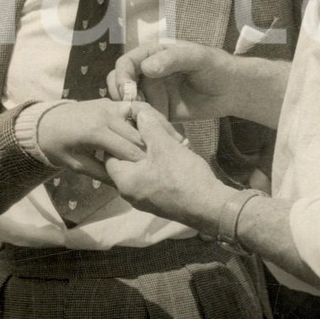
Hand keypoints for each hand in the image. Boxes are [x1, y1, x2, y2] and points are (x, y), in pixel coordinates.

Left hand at [38, 99, 160, 182]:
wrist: (45, 122)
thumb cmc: (59, 147)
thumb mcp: (78, 165)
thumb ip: (103, 174)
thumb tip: (126, 185)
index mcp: (96, 132)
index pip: (129, 150)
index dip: (142, 164)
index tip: (153, 174)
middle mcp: (106, 115)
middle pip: (137, 135)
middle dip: (149, 151)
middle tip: (159, 165)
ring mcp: (109, 105)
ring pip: (139, 120)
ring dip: (148, 135)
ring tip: (157, 150)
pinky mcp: (110, 101)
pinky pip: (132, 111)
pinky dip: (141, 122)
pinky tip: (149, 135)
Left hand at [104, 109, 225, 232]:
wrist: (210, 207)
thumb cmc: (183, 176)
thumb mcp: (165, 146)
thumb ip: (149, 126)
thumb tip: (137, 111)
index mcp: (124, 181)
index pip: (109, 153)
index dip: (119, 135)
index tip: (132, 123)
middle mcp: (129, 193)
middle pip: (125, 160)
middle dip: (137, 143)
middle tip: (150, 130)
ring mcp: (144, 199)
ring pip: (139, 168)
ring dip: (150, 153)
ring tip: (165, 139)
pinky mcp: (158, 201)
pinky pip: (150, 178)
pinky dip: (156, 164)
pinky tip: (170, 154)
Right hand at [107, 41, 237, 120]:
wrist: (232, 90)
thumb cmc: (216, 66)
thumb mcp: (197, 57)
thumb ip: (173, 59)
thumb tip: (147, 68)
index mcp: (151, 54)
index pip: (126, 63)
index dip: (121, 77)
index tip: (126, 92)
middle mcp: (146, 73)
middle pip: (119, 83)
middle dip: (120, 97)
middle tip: (130, 110)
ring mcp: (152, 93)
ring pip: (128, 103)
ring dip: (129, 112)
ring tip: (140, 122)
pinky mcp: (159, 111)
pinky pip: (143, 117)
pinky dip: (141, 124)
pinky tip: (148, 131)